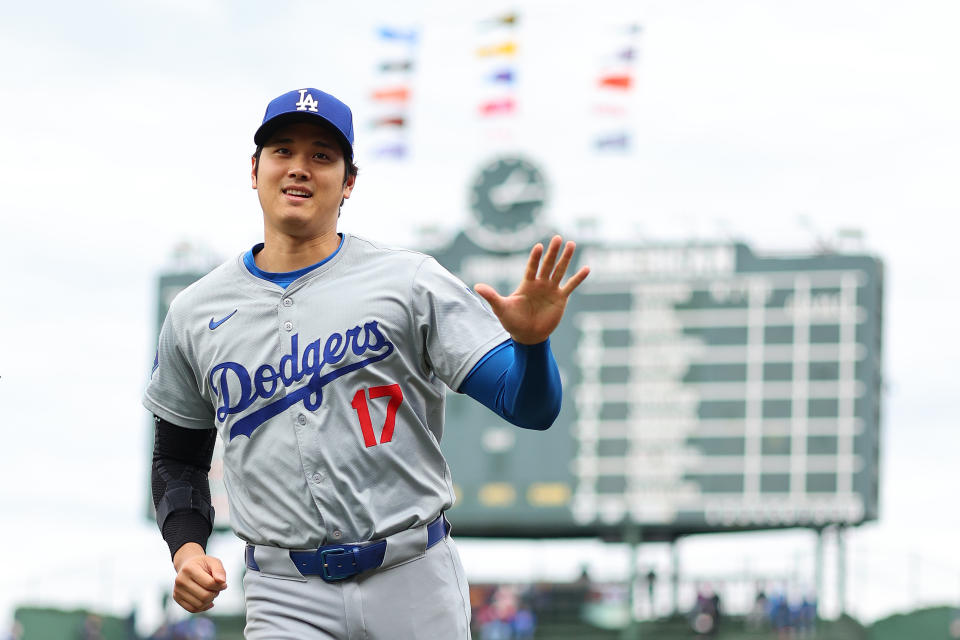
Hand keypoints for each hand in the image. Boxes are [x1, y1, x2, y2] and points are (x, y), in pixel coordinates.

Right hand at [172, 543, 227, 612]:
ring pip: (199, 605)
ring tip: (211, 593)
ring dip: (210, 601)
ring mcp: (177, 590)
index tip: (224, 584)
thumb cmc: (203, 565)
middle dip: (215, 594)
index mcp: (189, 569)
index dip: (220, 586)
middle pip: (204, 596)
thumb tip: (222, 582)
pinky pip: (192, 609)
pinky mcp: (177, 598)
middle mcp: (180, 580)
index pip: (209, 583)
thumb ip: (219, 571)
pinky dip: (203, 607)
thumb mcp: (214, 562)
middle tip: (217, 589)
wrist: (188, 565)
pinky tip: (208, 601)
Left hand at [474, 235, 589, 344]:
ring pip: (560, 271)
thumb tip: (476, 286)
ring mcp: (551, 290)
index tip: (539, 246)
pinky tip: (586, 268)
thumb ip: (492, 296)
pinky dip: (578, 278)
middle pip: (547, 265)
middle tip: (557, 238)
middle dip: (552, 252)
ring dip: (565, 259)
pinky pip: (570, 286)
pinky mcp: (561, 299)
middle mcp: (540, 284)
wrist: (527, 336)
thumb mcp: (501, 308)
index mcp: (526, 284)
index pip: (531, 267)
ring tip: (572, 244)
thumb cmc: (512, 321)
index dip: (535, 258)